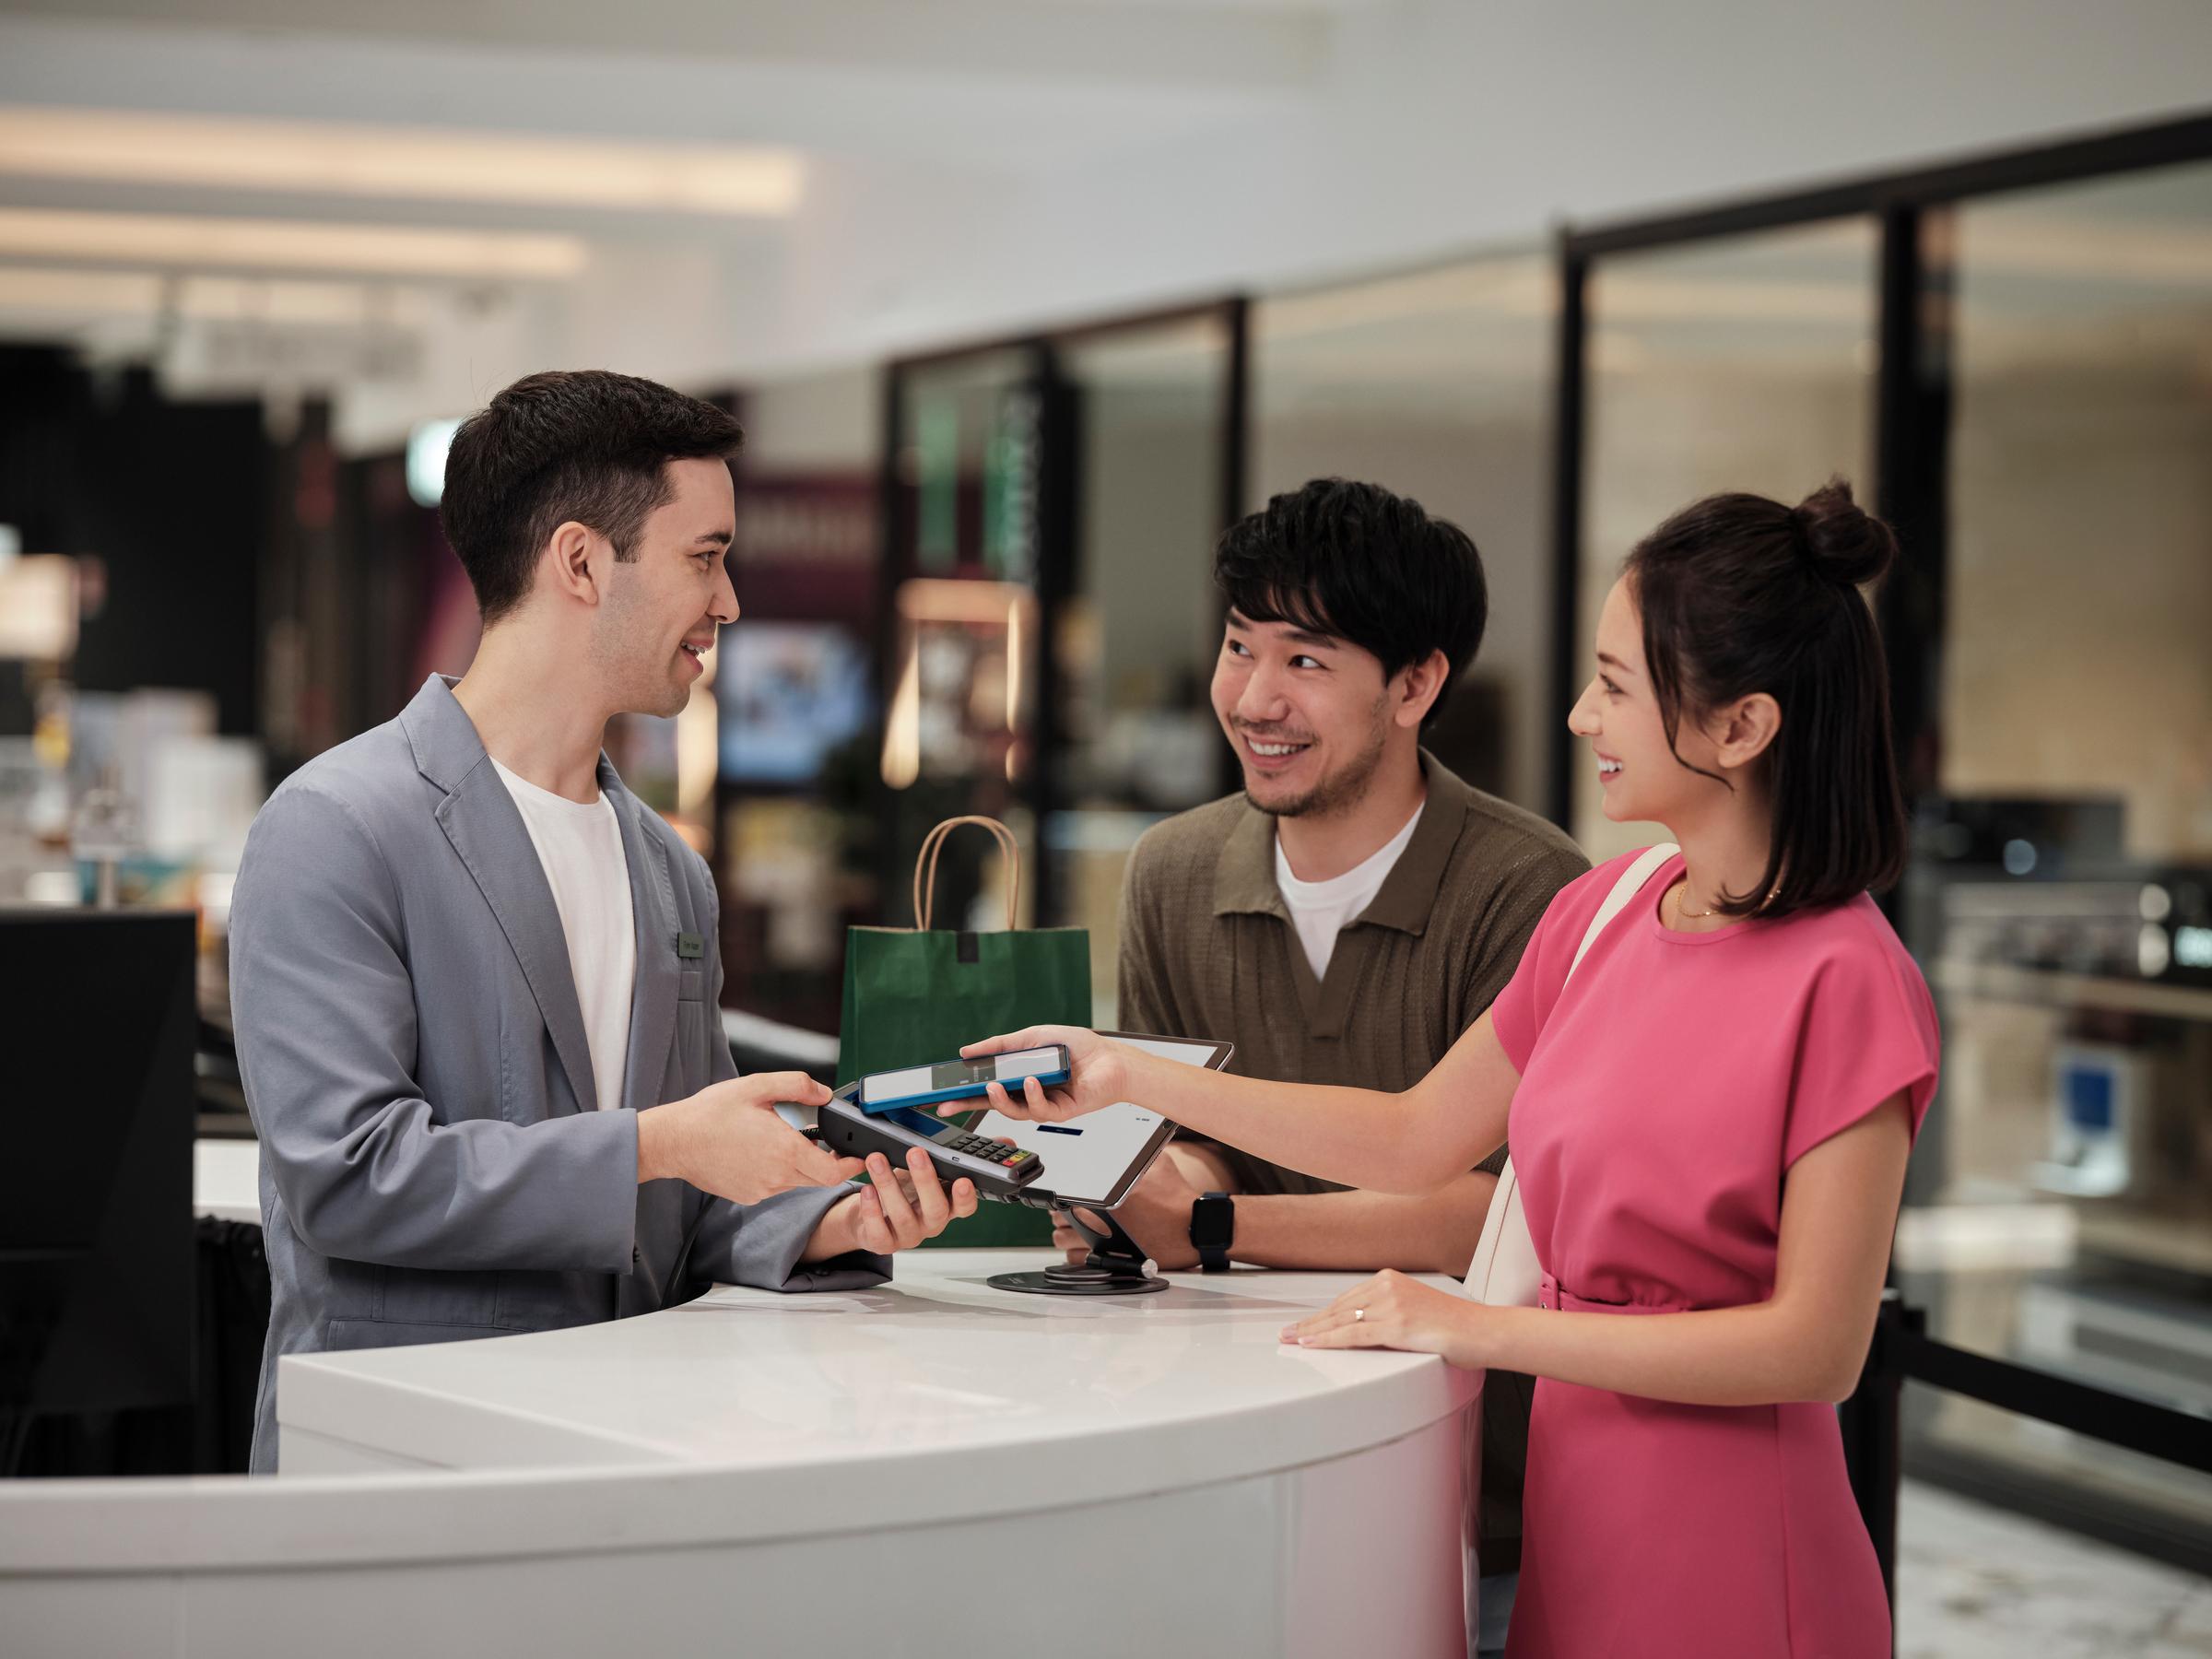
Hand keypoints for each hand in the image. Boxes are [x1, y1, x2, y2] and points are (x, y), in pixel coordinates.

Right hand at [638, 1072, 862, 1204]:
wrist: (673, 1141)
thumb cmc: (711, 1113)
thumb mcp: (756, 1086)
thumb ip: (796, 1085)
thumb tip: (824, 1094)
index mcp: (784, 1149)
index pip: (833, 1173)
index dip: (851, 1166)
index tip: (857, 1156)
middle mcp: (776, 1176)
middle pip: (818, 1178)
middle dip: (827, 1162)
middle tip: (823, 1141)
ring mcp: (761, 1189)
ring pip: (796, 1181)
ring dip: (800, 1165)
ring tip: (783, 1139)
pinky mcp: (748, 1195)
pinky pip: (774, 1186)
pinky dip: (777, 1171)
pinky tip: (759, 1152)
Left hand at [807, 1147, 978, 1259]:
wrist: (869, 1217)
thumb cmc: (904, 1192)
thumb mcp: (932, 1171)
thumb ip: (961, 1156)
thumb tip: (1004, 1141)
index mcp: (947, 1205)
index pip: (965, 1207)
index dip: (966, 1197)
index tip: (963, 1180)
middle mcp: (930, 1223)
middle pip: (935, 1209)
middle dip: (925, 1179)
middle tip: (915, 1152)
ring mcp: (907, 1235)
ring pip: (903, 1216)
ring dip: (889, 1184)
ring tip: (877, 1160)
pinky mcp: (883, 1242)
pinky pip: (878, 1231)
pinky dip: (872, 1209)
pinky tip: (867, 1189)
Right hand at [955, 1025, 1132, 1123]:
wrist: (1111, 1059)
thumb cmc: (1078, 1047)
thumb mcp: (1032, 1036)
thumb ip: (1000, 1044)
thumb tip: (968, 1049)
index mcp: (1018, 1075)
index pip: (984, 1084)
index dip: (962, 1088)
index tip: (940, 1091)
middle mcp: (1026, 1092)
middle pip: (991, 1102)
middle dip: (966, 1104)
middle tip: (947, 1104)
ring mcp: (1042, 1104)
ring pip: (1012, 1111)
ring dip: (1000, 1099)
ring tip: (993, 1085)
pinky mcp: (1059, 1113)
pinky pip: (1039, 1109)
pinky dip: (1033, 1095)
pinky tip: (1032, 1081)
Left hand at [1052, 1151, 1201, 1270]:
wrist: (1195, 1227)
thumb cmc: (1178, 1198)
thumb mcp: (1160, 1164)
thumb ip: (1140, 1155)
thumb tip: (1129, 1143)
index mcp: (1107, 1196)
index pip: (1067, 1196)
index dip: (1065, 1196)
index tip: (1069, 1196)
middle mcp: (1099, 1220)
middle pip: (1059, 1219)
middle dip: (1063, 1215)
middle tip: (1071, 1212)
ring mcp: (1103, 1243)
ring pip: (1062, 1240)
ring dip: (1065, 1234)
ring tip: (1074, 1230)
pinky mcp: (1111, 1260)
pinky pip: (1077, 1259)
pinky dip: (1075, 1253)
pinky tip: (1083, 1247)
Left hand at [1279, 1269, 1481, 1365]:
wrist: (1482, 1331)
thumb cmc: (1455, 1326)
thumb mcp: (1415, 1309)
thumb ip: (1390, 1312)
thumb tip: (1365, 1327)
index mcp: (1390, 1278)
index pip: (1347, 1298)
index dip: (1322, 1314)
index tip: (1303, 1323)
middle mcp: (1387, 1286)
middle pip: (1339, 1308)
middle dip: (1310, 1322)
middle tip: (1286, 1333)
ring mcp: (1392, 1305)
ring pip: (1341, 1320)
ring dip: (1312, 1332)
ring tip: (1291, 1340)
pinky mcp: (1397, 1325)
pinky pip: (1354, 1335)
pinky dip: (1328, 1340)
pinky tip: (1311, 1344)